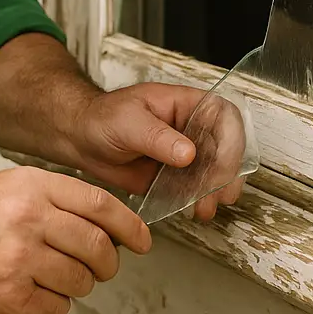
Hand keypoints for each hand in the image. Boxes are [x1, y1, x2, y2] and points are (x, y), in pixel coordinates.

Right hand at [0, 166, 151, 313]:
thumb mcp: (12, 186)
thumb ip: (57, 199)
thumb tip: (107, 223)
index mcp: (32, 187)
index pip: (100, 205)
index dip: (130, 226)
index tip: (141, 240)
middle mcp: (27, 219)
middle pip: (98, 246)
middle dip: (107, 262)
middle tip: (101, 266)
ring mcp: (19, 258)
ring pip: (81, 281)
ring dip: (77, 284)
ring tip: (53, 275)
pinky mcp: (9, 294)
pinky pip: (57, 307)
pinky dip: (53, 303)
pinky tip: (33, 289)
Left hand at [61, 82, 244, 221]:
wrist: (81, 138)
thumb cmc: (102, 117)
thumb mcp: (128, 121)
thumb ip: (157, 136)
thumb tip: (188, 153)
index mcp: (186, 103)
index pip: (224, 116)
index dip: (231, 139)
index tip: (222, 164)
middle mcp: (192, 127)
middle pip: (225, 147)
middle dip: (225, 174)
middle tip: (216, 195)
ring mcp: (186, 152)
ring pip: (214, 171)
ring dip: (215, 192)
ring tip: (204, 209)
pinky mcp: (176, 175)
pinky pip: (196, 187)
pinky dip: (199, 199)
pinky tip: (193, 210)